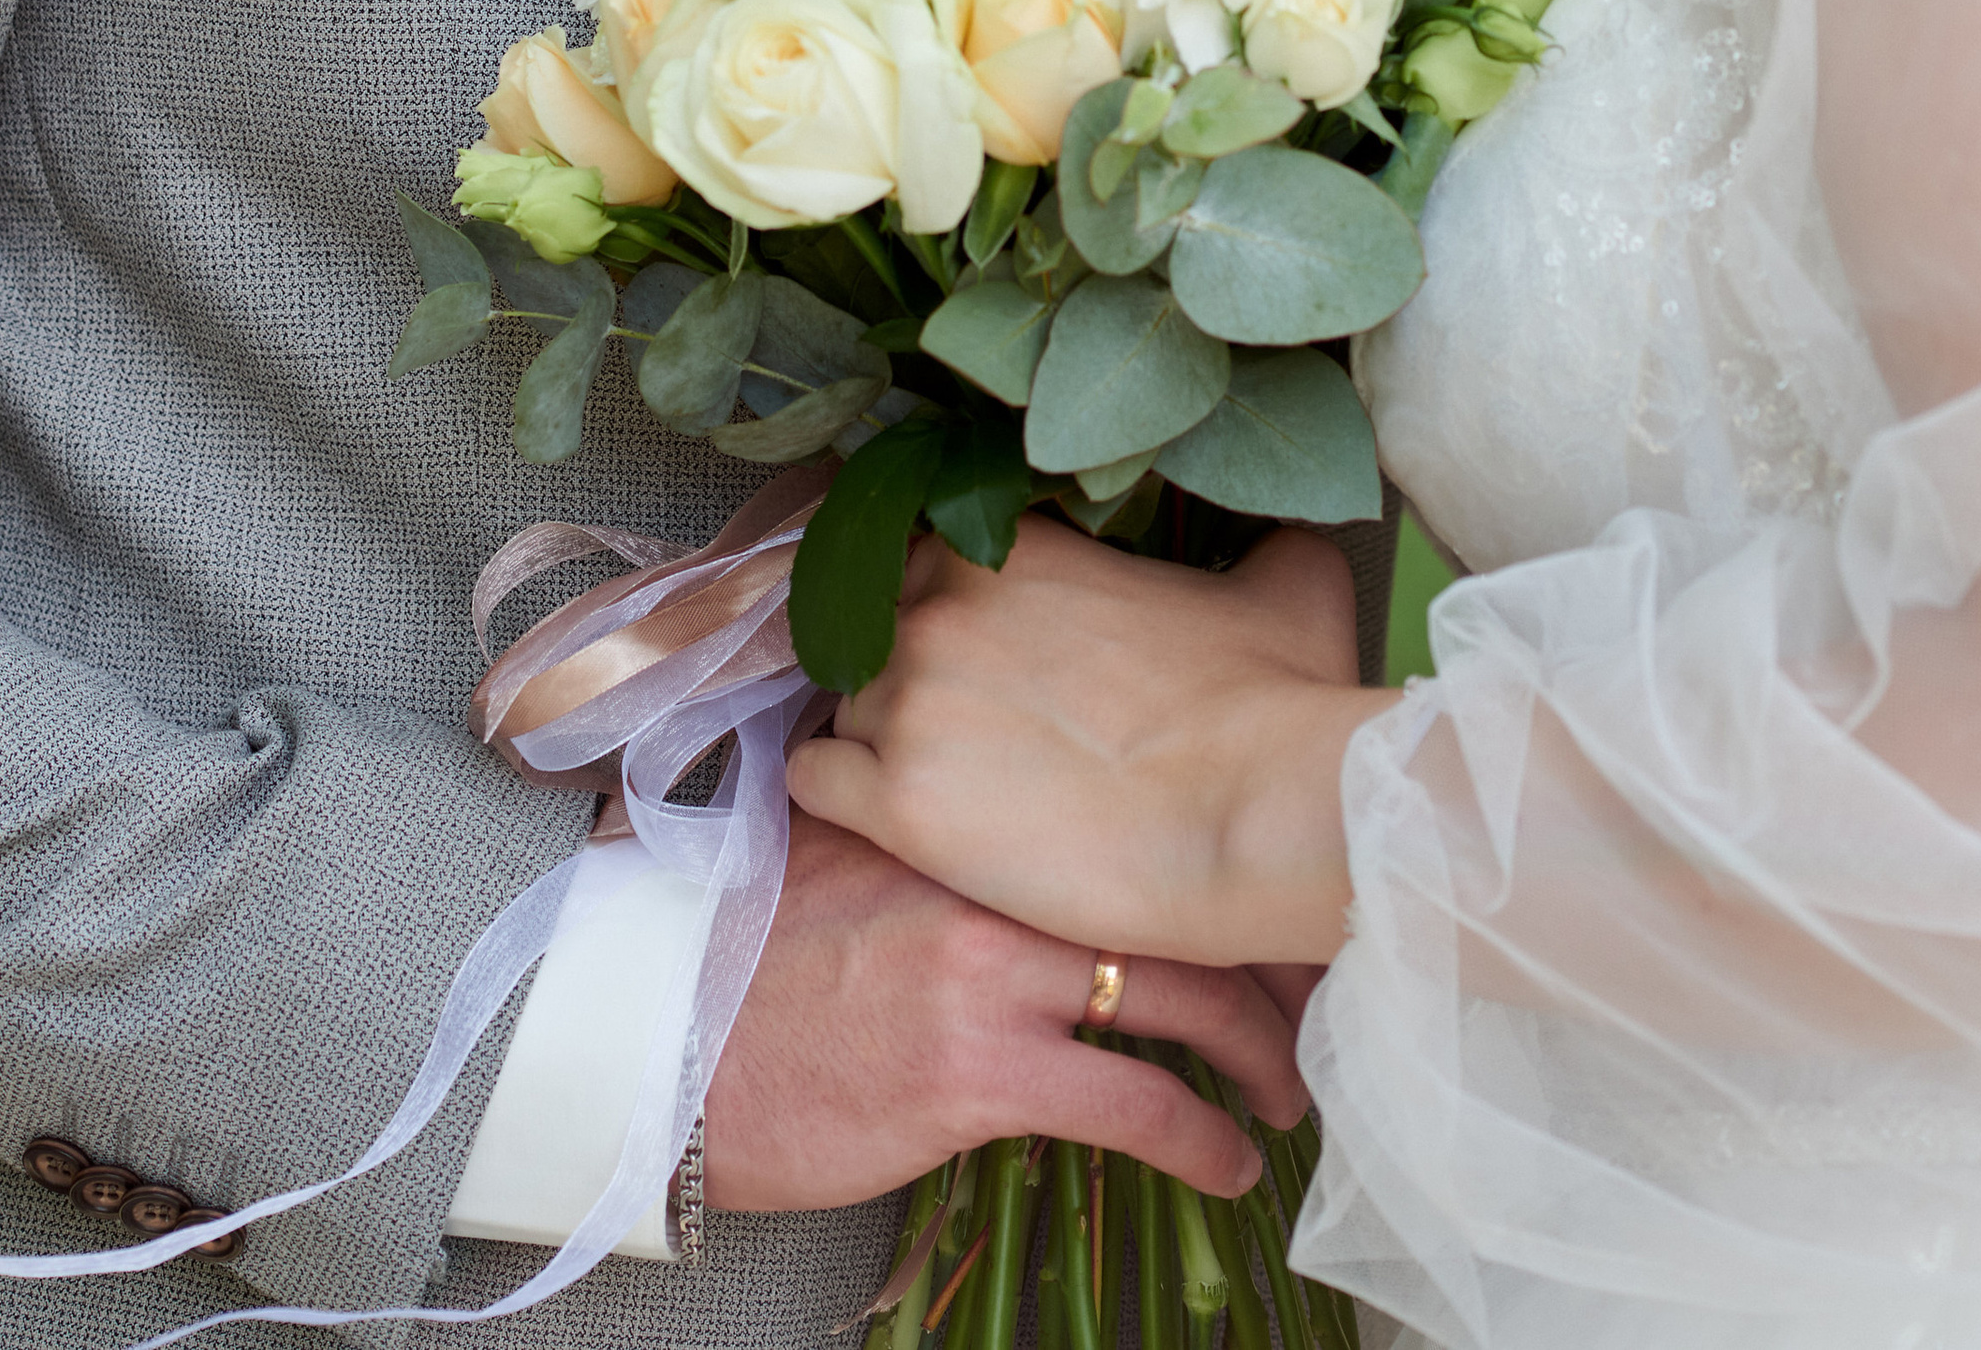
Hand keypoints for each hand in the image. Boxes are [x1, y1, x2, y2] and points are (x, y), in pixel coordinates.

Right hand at [701, 802, 1297, 1210]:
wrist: (666, 1040)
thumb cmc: (756, 952)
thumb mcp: (857, 848)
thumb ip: (946, 826)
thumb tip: (1028, 817)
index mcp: (974, 815)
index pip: (1139, 819)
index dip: (1223, 859)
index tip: (1276, 893)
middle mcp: (997, 877)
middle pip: (1184, 896)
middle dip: (1267, 951)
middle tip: (1314, 993)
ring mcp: (991, 974)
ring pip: (1181, 993)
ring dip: (1258, 1049)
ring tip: (1291, 1087)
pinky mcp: (979, 1075)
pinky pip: (1133, 1105)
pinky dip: (1202, 1139)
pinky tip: (1233, 1165)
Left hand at [788, 519, 1384, 975]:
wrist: (1254, 814)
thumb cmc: (1276, 699)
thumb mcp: (1285, 581)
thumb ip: (1260, 540)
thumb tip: (1287, 531)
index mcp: (1010, 543)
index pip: (919, 551)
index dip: (944, 598)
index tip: (976, 641)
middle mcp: (940, 604)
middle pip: (873, 627)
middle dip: (908, 666)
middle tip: (962, 720)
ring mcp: (910, 699)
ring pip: (845, 704)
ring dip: (878, 734)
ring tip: (940, 780)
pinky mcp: (896, 802)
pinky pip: (813, 780)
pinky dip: (838, 794)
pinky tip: (887, 815)